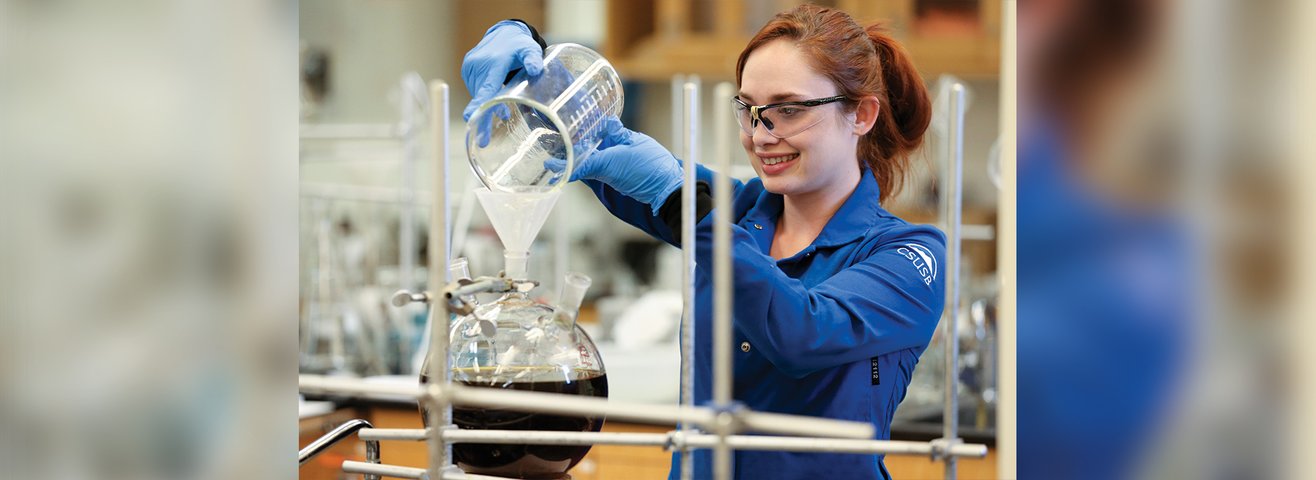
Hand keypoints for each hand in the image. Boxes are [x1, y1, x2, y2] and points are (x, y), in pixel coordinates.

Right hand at [461, 20, 542, 145]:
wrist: (504, 33)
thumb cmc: (519, 45)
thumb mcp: (530, 50)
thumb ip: (533, 59)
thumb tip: (536, 69)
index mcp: (494, 63)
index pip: (485, 88)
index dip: (479, 105)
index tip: (470, 118)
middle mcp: (478, 64)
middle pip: (480, 96)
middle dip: (484, 116)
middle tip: (484, 139)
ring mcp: (470, 66)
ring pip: (478, 93)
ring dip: (487, 104)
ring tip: (503, 112)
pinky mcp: (467, 68)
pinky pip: (475, 88)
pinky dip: (484, 95)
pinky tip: (495, 97)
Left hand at [550, 118, 683, 213]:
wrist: (668, 187)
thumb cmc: (654, 166)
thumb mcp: (637, 142)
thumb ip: (620, 133)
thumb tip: (608, 123)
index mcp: (606, 163)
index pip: (579, 165)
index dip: (563, 165)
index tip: (548, 162)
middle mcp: (605, 172)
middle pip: (582, 162)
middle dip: (570, 153)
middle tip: (556, 140)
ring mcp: (611, 176)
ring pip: (592, 162)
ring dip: (584, 152)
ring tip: (574, 136)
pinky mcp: (618, 176)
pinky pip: (603, 164)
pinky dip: (598, 153)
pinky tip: (598, 141)